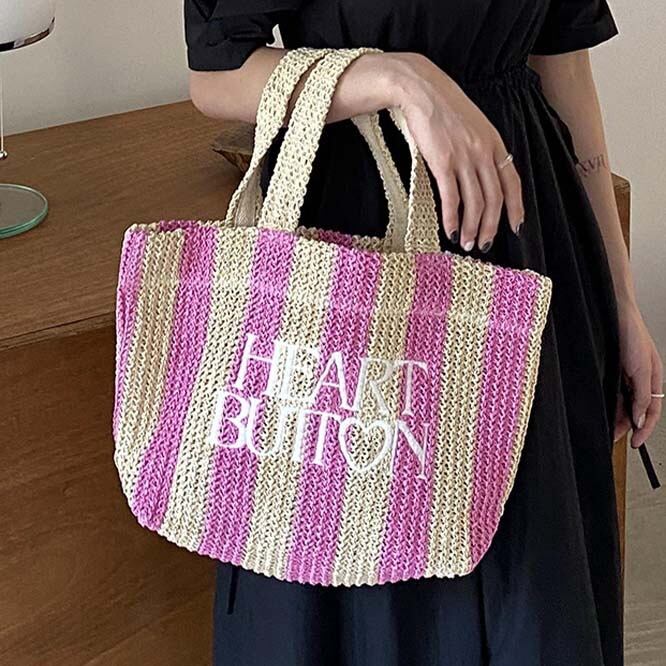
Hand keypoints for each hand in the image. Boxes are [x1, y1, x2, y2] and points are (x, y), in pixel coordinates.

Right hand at [385, 52, 524, 251]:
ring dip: (472, 228)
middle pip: (494, 199)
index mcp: (494, 143)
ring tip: (467, 243)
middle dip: (491, 226)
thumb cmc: (443, 107)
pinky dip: (452, 218)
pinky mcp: (443, 162)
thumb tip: (479, 177)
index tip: (515, 227)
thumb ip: (480, 150)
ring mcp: (464, 157)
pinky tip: (451, 231)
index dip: (516, 208)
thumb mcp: (473, 126)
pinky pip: (452, 198)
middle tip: (484, 244)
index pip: (512, 182)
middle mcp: (483, 152)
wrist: (421, 89)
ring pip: (475, 202)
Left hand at [615, 300, 662, 447]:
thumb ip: (643, 395)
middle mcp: (640, 380)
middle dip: (626, 426)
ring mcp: (626, 375)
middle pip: (636, 410)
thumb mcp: (642, 369)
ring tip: (606, 429)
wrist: (613, 312)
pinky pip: (613, 392)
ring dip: (617, 416)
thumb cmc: (632, 334)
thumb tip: (640, 420)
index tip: (634, 443)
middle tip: (613, 438)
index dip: (644, 429)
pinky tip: (602, 410)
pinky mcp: (612, 370)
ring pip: (623, 403)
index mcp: (654, 380)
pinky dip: (609, 404)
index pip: (651, 411)